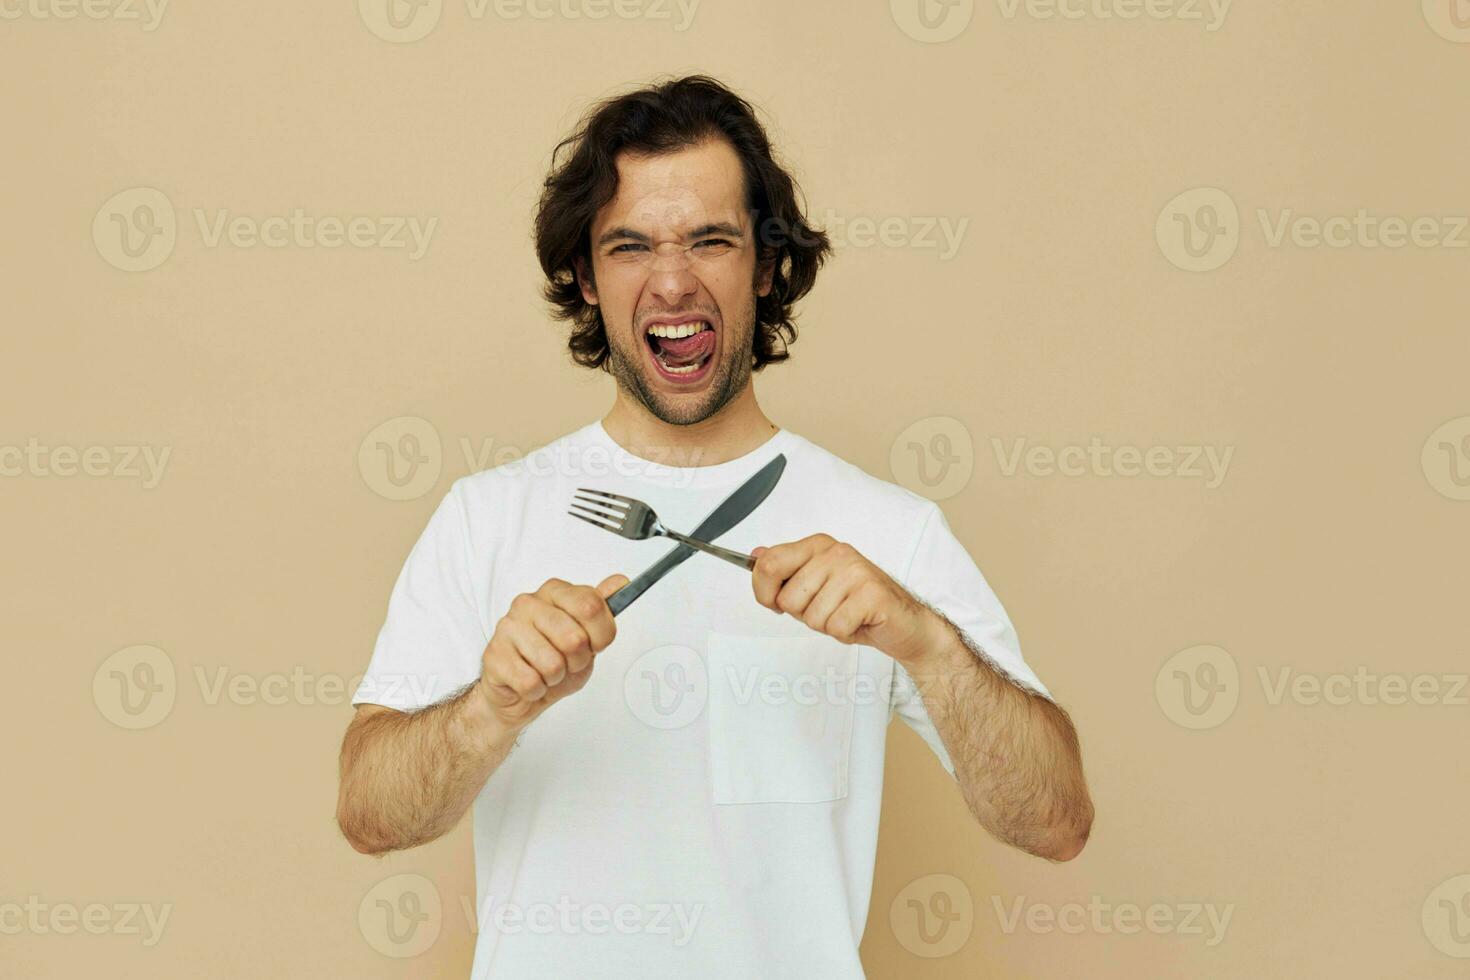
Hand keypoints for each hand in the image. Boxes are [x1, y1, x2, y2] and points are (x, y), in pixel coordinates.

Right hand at [475, 574, 627, 732]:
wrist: (520, 692)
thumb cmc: (555, 660)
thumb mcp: (587, 635)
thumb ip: (602, 609)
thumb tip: (620, 581)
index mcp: (554, 591)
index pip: (591, 605)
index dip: (601, 635)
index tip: (595, 644)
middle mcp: (528, 603)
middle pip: (574, 638)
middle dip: (578, 661)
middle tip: (567, 662)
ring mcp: (508, 627)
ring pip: (553, 664)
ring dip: (556, 678)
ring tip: (547, 672)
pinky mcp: (493, 654)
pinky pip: (531, 682)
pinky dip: (537, 691)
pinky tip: (531, 682)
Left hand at [750, 534, 941, 663]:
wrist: (903, 624)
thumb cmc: (857, 606)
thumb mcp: (815, 587)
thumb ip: (786, 571)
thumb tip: (756, 555)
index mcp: (818, 545)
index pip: (769, 564)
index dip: (764, 592)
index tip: (776, 602)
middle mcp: (836, 552)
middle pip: (788, 598)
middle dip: (804, 615)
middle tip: (830, 609)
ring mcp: (855, 570)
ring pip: (812, 616)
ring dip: (827, 626)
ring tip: (847, 615)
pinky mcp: (871, 593)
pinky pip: (835, 627)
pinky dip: (845, 634)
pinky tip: (859, 622)